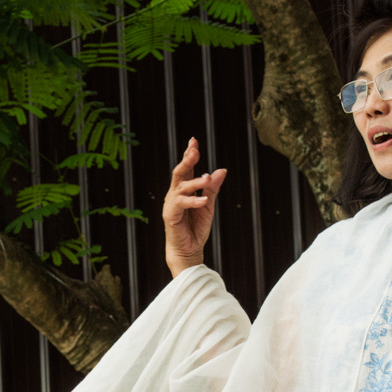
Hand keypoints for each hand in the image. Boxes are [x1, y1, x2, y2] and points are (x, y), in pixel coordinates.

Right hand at [162, 138, 227, 277]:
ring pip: (180, 186)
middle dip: (186, 160)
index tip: (194, 141)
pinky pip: (181, 204)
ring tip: (207, 178)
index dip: (189, 154)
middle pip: (179, 172)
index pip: (186, 169)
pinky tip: (204, 200)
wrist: (188, 250)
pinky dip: (193, 201)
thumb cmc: (196, 229)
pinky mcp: (170, 215)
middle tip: (194, 150)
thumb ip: (213, 188)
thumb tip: (222, 170)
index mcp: (184, 190)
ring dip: (194, 182)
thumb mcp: (208, 206)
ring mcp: (171, 204)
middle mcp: (175, 194)